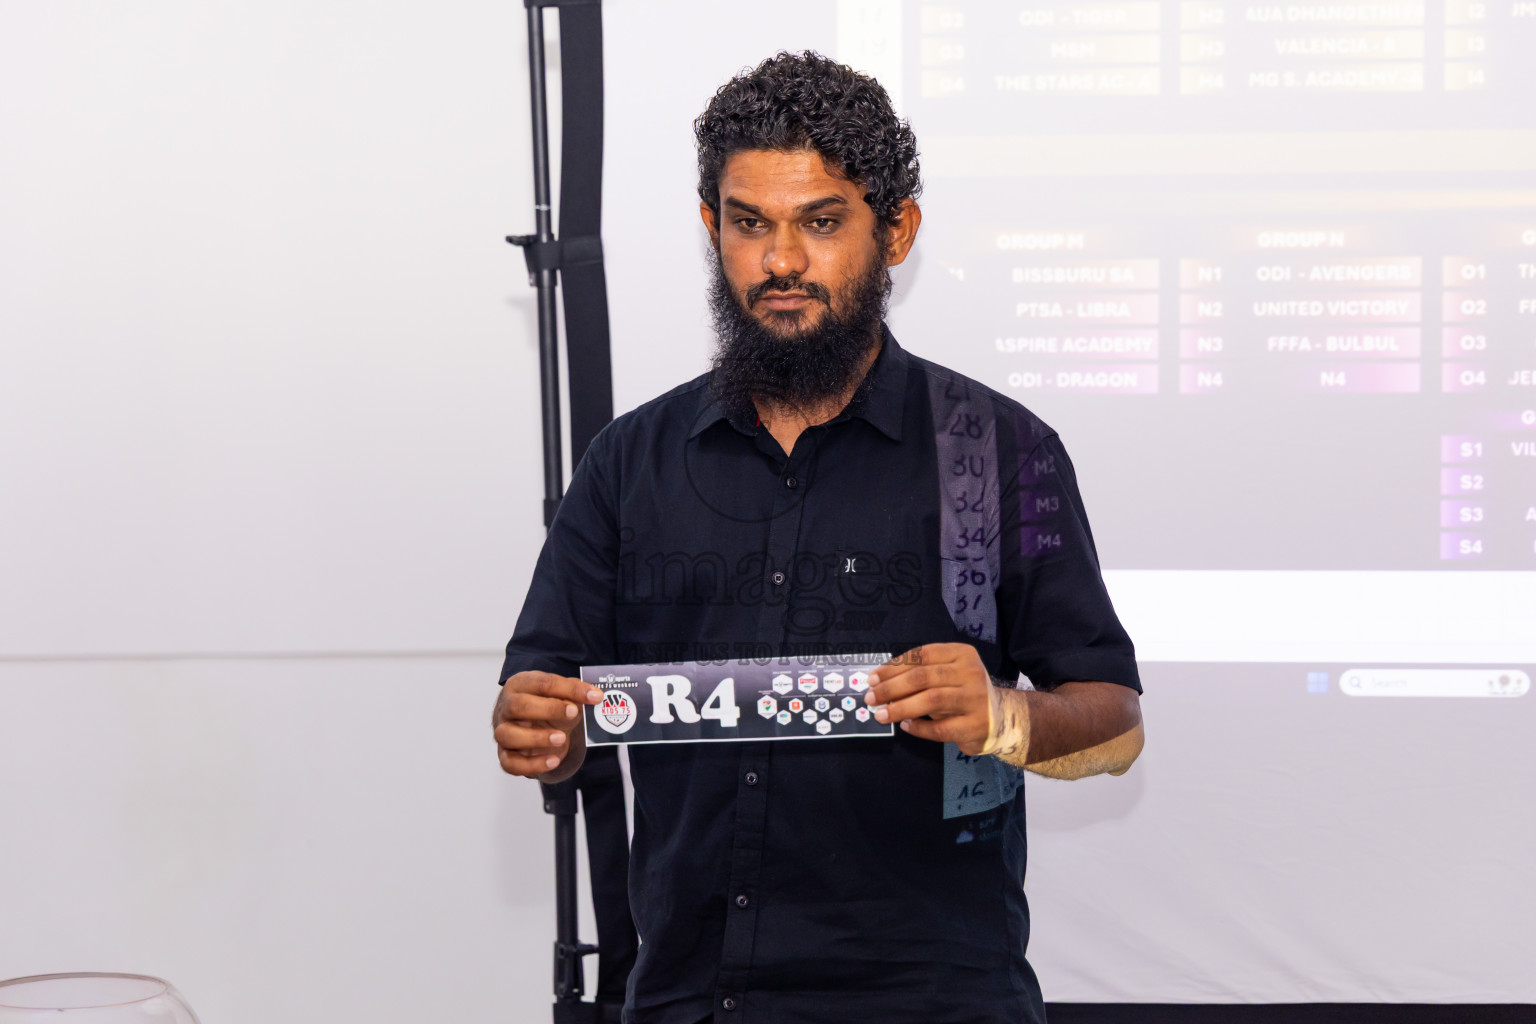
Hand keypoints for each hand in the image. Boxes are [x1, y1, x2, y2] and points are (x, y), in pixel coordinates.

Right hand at [492, 671, 602, 777]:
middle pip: (517, 705)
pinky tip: (554, 761)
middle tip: (573, 713)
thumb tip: (593, 696)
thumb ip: (575, 692)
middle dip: (548, 709)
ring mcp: (502, 731)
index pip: (542, 683)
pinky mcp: (505, 755)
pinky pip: (510, 763)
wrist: (533, 725)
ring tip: (561, 739)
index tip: (593, 696)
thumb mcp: (561, 694)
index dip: (569, 690)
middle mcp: (506, 707)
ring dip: (536, 738)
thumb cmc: (546, 705)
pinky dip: (532, 765)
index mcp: (520, 684)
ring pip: (507, 735)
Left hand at [865, 643, 1010, 756]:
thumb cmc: (963, 693)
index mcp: (962, 653)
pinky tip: (906, 726)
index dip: (894, 666)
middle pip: (923, 677)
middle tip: (871, 698)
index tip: (873, 678)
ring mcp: (976, 699)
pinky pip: (940, 728)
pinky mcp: (975, 725)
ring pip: (931, 700)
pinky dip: (919, 728)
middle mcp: (971, 672)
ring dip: (901, 708)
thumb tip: (880, 684)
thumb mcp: (947, 675)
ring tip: (881, 714)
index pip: (922, 655)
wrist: (1001, 718)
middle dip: (891, 688)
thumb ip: (920, 675)